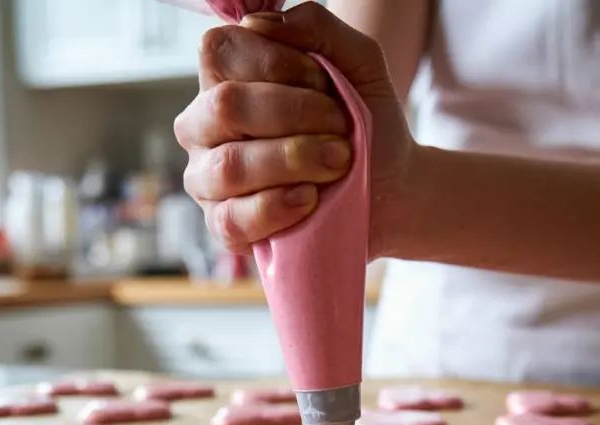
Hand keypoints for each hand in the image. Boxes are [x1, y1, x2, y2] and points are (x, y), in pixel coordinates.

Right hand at [175, 2, 414, 257]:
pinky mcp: (224, 227)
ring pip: (229, 166)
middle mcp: (205, 126)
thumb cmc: (366, 124)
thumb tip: (258, 22)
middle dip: (296, 114)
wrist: (394, 189)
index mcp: (226, 80)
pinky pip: (232, 219)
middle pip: (225, 106)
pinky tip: (311, 199)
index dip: (279, 63)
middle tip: (341, 127)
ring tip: (338, 162)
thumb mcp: (358, 63)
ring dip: (294, 160)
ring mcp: (208, 180)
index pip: (220, 52)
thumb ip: (316, 27)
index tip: (326, 84)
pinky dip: (277, 207)